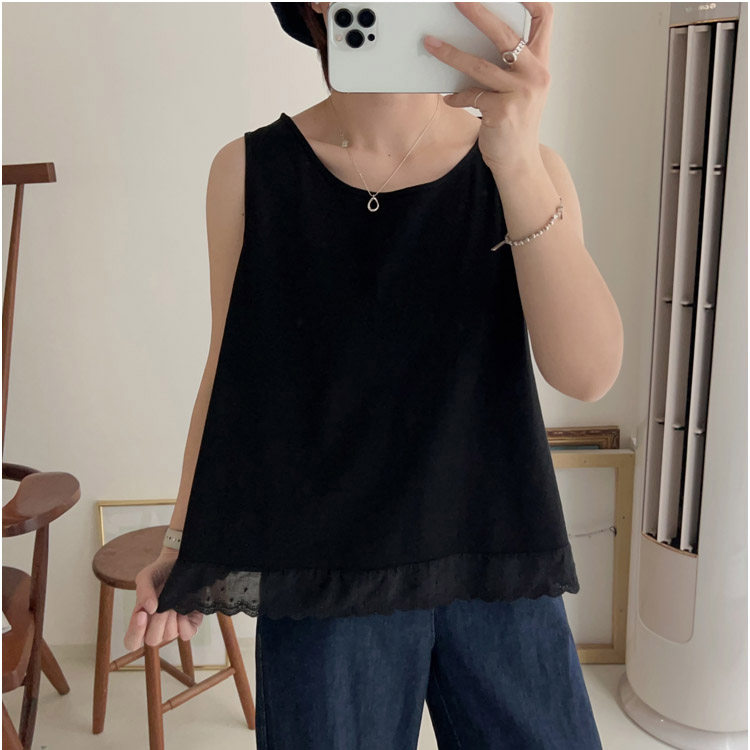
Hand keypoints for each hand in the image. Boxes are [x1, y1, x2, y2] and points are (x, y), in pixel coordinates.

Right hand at [123, 551, 203, 650]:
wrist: (179, 562)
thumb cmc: (159, 572)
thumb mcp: (146, 576)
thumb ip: (143, 591)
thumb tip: (150, 608)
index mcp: (141, 620)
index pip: (131, 642)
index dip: (135, 633)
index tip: (142, 614)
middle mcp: (157, 627)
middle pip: (152, 640)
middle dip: (158, 620)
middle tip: (162, 601)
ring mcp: (174, 627)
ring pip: (170, 635)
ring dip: (171, 617)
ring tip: (173, 600)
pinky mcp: (191, 623)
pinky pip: (187, 634)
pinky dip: (185, 623)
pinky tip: (183, 609)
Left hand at [423, 2, 553, 175]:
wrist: (519, 162)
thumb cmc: (515, 123)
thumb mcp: (520, 89)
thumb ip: (509, 64)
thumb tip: (473, 38)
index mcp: (540, 63)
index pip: (544, 18)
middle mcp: (535, 74)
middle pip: (505, 34)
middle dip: (478, 13)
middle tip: (457, 1)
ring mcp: (521, 93)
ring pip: (479, 65)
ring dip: (451, 53)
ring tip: (430, 44)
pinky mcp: (503, 112)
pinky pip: (472, 95)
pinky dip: (457, 96)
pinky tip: (449, 98)